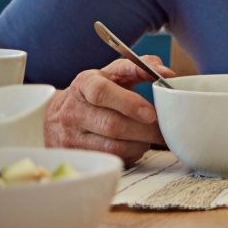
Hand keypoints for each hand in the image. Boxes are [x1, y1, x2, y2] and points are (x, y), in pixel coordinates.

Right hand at [44, 56, 170, 163]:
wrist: (59, 114)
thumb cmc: (98, 92)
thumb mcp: (114, 73)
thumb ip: (142, 68)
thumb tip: (168, 74)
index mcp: (84, 84)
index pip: (102, 92)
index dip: (129, 103)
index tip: (151, 113)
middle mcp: (73, 110)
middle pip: (113, 125)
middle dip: (145, 130)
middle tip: (162, 130)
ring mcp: (72, 136)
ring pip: (114, 146)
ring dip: (140, 144)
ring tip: (149, 136)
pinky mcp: (78, 155)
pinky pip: (112, 159)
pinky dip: (131, 154)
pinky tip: (135, 145)